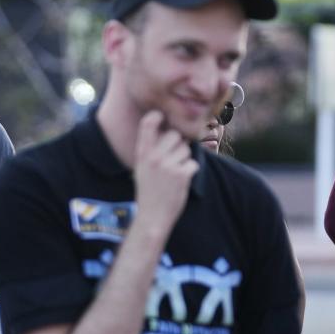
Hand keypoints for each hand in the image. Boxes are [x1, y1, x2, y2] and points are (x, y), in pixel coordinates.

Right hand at [133, 111, 197, 236]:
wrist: (152, 217)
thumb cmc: (148, 191)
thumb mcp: (141, 168)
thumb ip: (151, 149)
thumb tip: (169, 131)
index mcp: (142, 153)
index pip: (148, 123)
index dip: (158, 116)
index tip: (162, 118)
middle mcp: (154, 157)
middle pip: (175, 134)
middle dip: (178, 144)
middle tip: (173, 158)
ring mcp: (168, 165)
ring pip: (186, 149)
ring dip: (184, 159)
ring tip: (174, 173)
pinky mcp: (182, 175)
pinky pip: (193, 163)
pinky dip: (190, 171)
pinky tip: (180, 181)